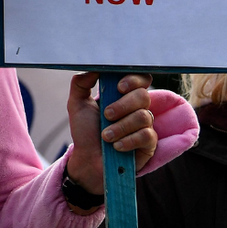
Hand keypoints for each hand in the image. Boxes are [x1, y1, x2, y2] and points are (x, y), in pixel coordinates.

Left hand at [64, 72, 157, 198]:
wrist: (87, 160)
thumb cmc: (84, 131)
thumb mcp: (76, 104)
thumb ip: (81, 83)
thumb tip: (94, 67)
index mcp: (122, 94)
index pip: (140, 78)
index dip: (134, 79)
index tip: (118, 86)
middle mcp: (137, 107)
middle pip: (143, 96)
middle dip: (122, 105)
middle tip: (106, 115)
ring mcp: (145, 125)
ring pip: (143, 116)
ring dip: (120, 127)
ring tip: (105, 136)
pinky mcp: (150, 143)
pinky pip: (147, 136)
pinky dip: (128, 140)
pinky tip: (116, 146)